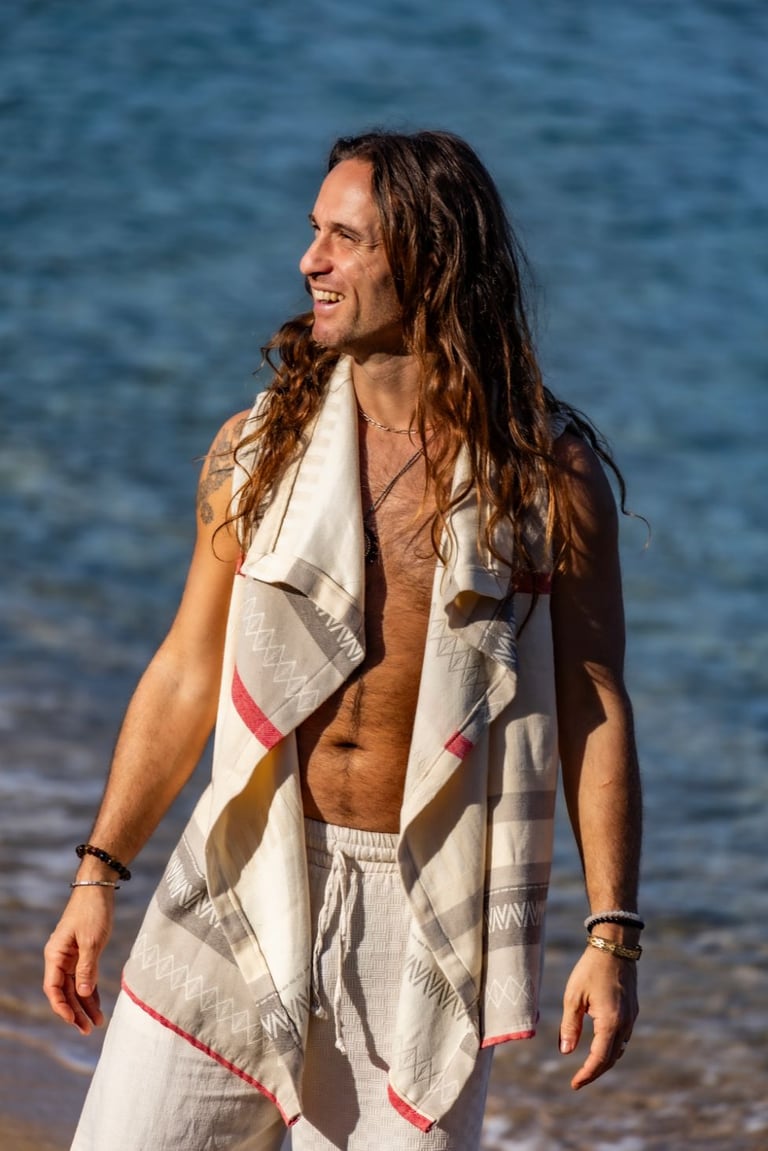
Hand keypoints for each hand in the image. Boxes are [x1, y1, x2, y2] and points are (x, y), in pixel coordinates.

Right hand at [42, 888, 114, 1034]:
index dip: (61, 1006)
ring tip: (96, 1023)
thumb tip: (83, 994)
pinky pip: (84, 977)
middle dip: (76, 1011)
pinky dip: (90, 991)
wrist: (98, 889)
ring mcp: (71, 956)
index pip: (53, 988)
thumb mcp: (92, 940)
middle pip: (65, 992)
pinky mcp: (83, 953)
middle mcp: (60, 958)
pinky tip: (96, 1006)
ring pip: (75, 987)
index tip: (73, 1020)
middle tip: (88, 1030)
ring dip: (84, 1005)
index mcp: (56, 955)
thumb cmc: (93, 911)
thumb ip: (87, 967)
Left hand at [558, 945, 637, 1088]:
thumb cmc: (590, 969)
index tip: (574, 1084)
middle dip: (595, 1071)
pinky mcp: (632, 1011)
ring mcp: (631, 1017)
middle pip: (611, 1058)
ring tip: (587, 1067)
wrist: (614, 946)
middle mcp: (625, 1024)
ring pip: (619, 1049)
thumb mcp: (574, 997)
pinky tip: (600, 1046)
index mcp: (610, 1022)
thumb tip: (566, 1052)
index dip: (587, 1074)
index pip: (599, 1058)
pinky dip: (611, 1047)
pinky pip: (623, 1037)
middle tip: (578, 1080)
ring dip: (604, 1061)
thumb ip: (570, 1026)